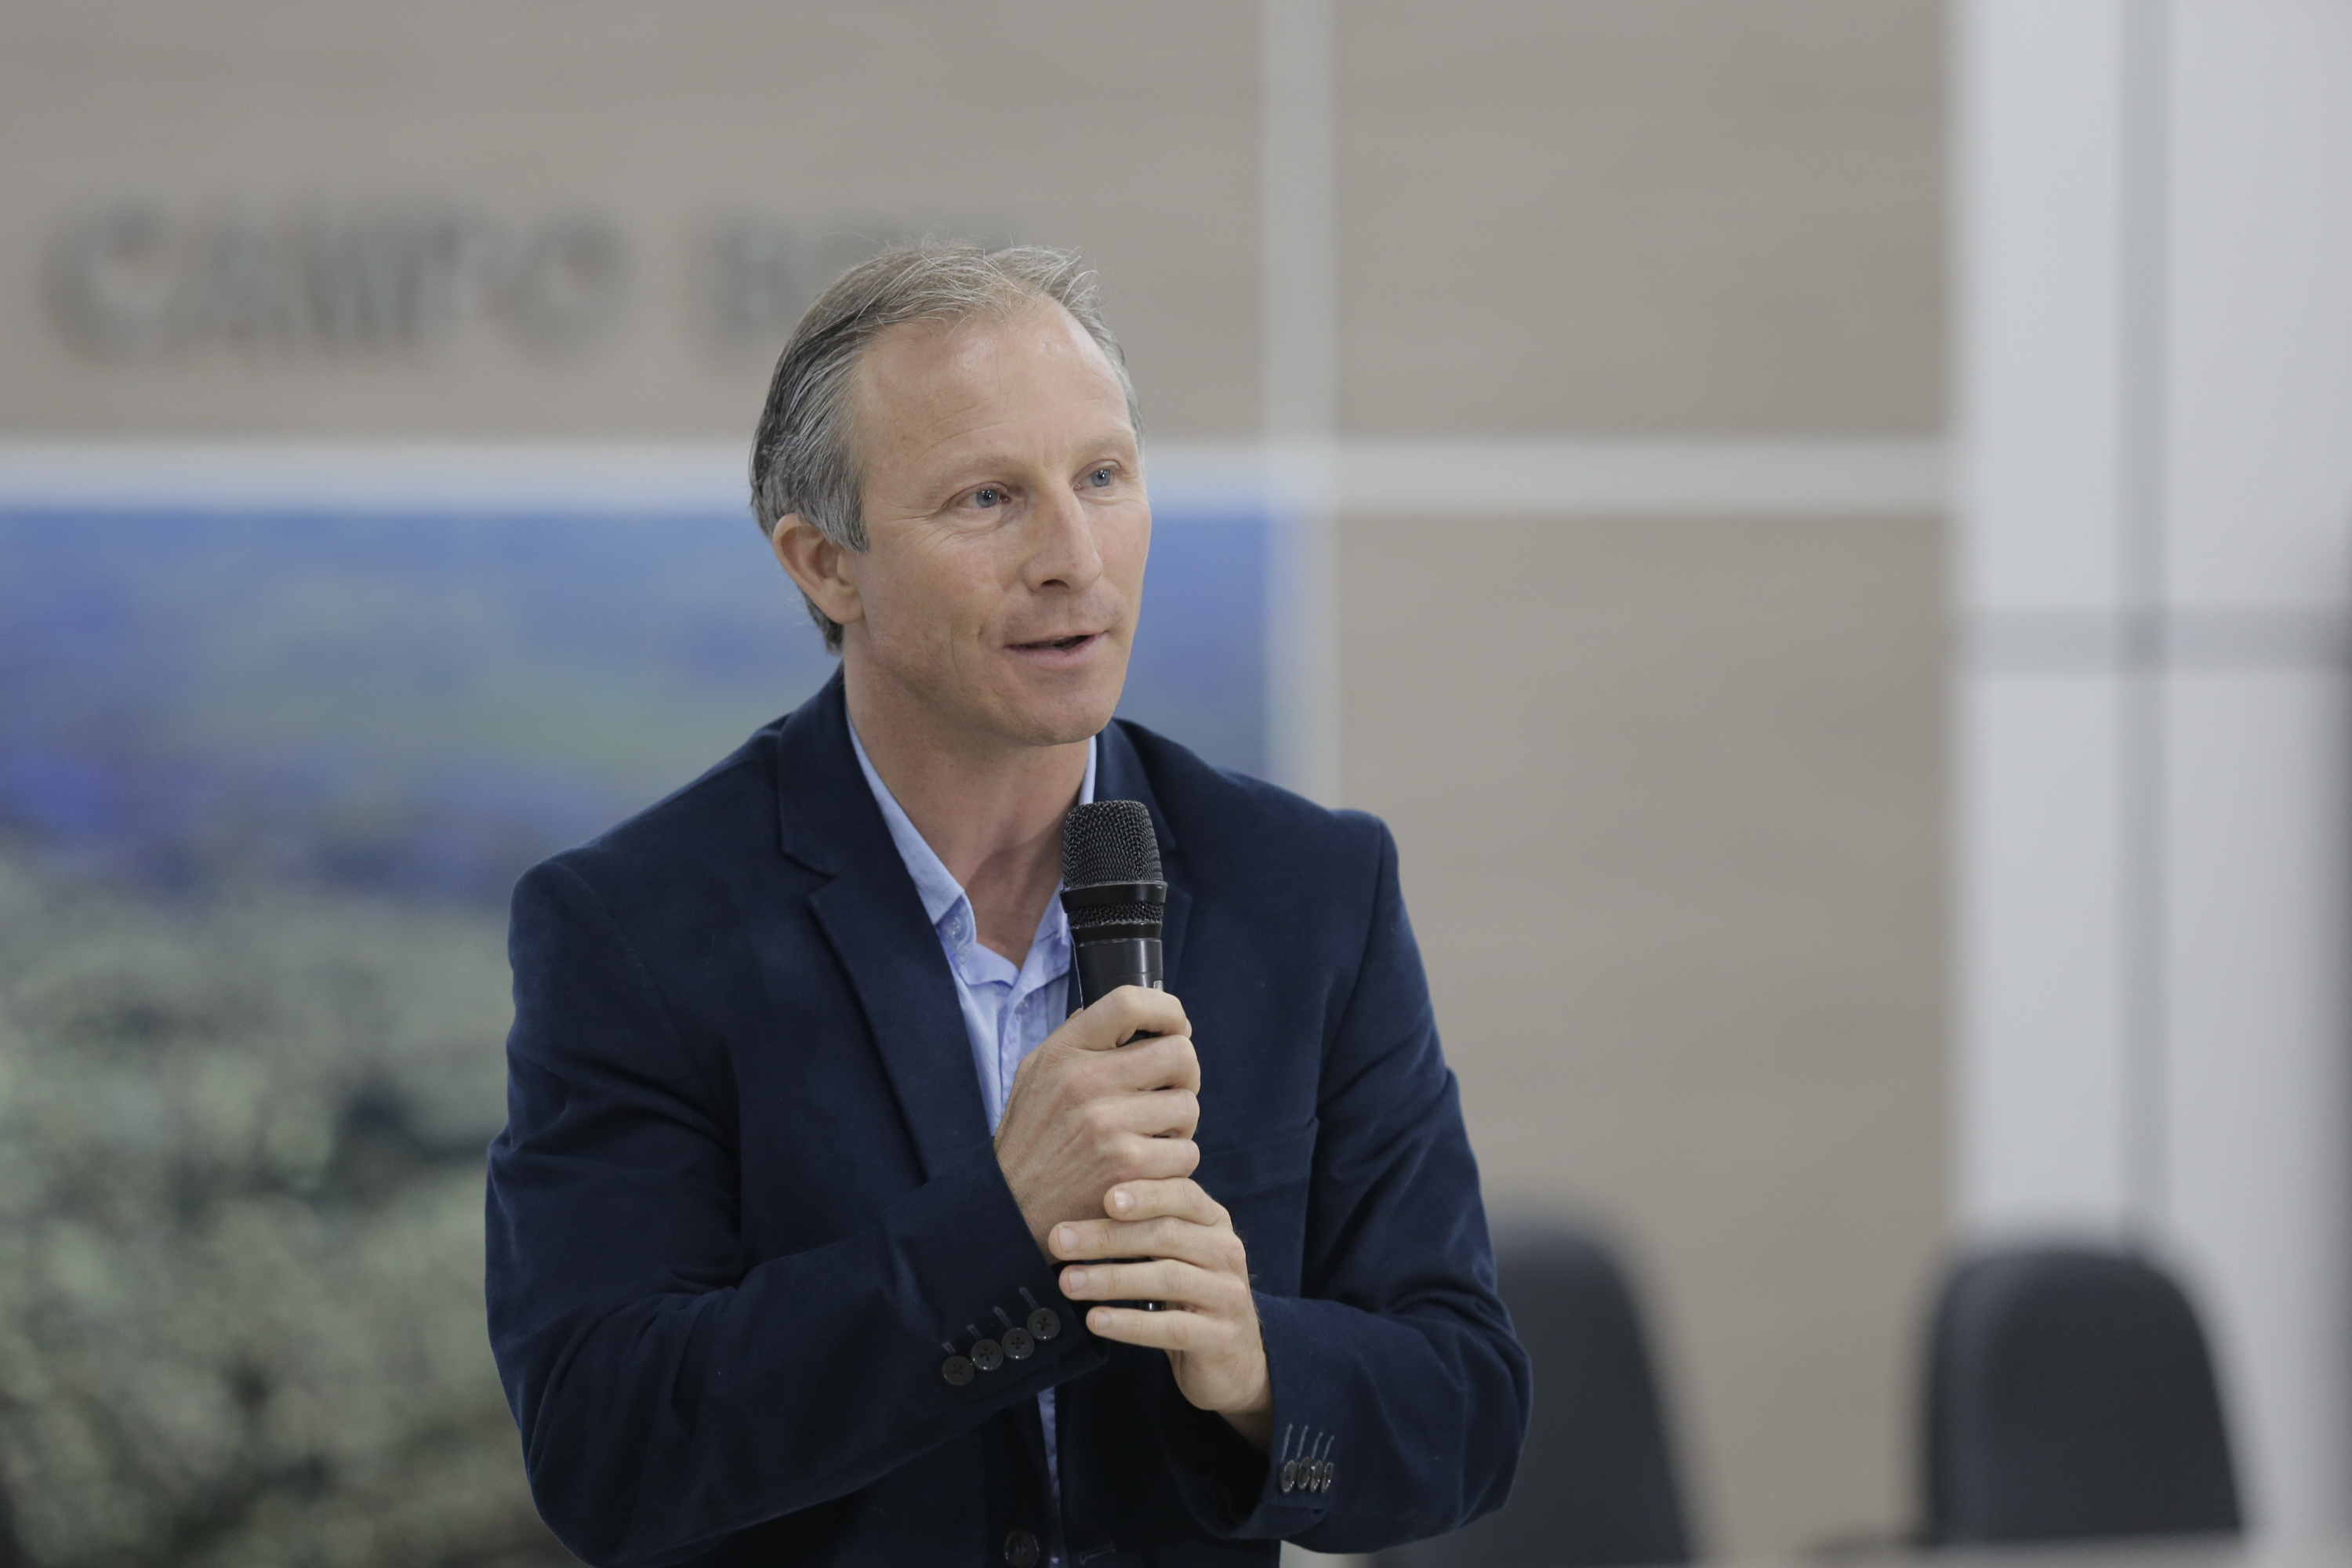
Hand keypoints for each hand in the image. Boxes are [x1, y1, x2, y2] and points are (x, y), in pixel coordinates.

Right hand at [995, 986, 1199, 1255]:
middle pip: (1180, 1053)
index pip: (1130, 1002)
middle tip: (1168, 1090)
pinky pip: (1186, 1153)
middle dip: (1184, 1074)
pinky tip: (1149, 1167)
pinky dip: (1175, 1162)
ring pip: (1189, 1106)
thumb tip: (1134, 1014)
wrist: (1009, 1209)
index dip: (1166, 1009)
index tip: (1175, 1026)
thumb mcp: (1035, 1074)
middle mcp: (1085, 1082)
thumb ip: (1078, 1039)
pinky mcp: (1128, 1168)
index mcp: (1064, 1052)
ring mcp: (1108, 1126)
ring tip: (1152, 1135)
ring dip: (1179, 1124)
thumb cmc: (1031, 1139)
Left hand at [1053, 1178, 1273, 1449]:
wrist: (1233, 1357)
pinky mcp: (1220, 1337)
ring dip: (1112, 1278)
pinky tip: (1096, 1319)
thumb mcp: (1176, 1252)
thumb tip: (1077, 1199)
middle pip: (1166, 1234)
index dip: (1146, 1194)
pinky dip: (1130, 1323)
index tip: (1105, 1197)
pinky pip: (1171, 1327)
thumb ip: (1145, 1224)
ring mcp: (1227, 1294)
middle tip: (1060, 1241)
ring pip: (1167, 1278)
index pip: (1183, 1194)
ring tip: (1068, 1282)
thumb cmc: (1188, 1293)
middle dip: (1108, 1236)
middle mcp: (1225, 1251)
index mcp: (1213, 1221)